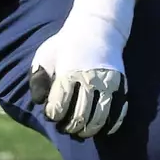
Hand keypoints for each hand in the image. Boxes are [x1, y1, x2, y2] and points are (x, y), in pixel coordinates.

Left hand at [27, 0, 135, 138]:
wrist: (98, 28)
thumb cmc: (65, 46)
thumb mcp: (45, 56)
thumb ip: (38, 79)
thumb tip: (38, 102)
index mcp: (68, 73)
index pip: (58, 107)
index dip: (52, 116)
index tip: (51, 114)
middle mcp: (90, 79)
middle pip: (79, 117)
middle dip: (69, 128)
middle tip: (65, 127)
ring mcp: (108, 84)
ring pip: (99, 119)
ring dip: (88, 131)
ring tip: (80, 131)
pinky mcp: (121, 86)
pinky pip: (118, 114)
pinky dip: (110, 126)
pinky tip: (101, 129)